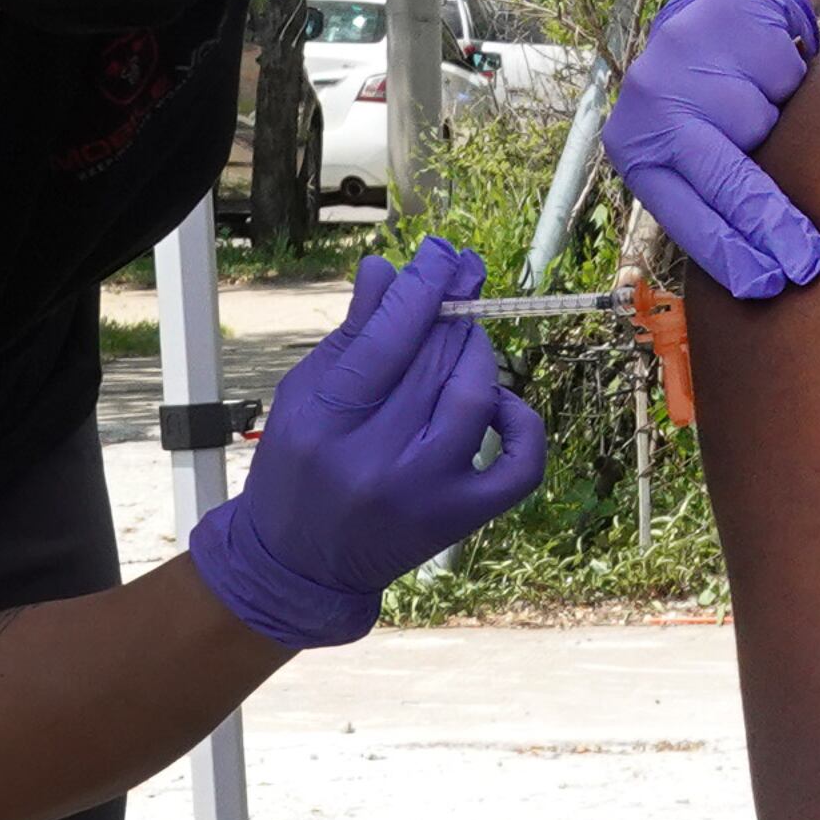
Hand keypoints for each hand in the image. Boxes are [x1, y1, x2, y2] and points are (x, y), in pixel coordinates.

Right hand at [190, 239, 548, 648]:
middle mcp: (375, 461)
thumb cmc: (299, 467)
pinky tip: (498, 402)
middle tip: (464, 274)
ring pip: (473, 399)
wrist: (300, 564)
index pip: (385, 340)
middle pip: (432, 364)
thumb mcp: (303, 398)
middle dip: (454, 309)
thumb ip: (350, 336)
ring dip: (476, 354)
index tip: (441, 255)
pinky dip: (520, 421)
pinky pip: (518, 463)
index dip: (420, 290)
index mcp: (323, 425)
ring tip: (463, 337)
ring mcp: (425, 493)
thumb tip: (388, 270)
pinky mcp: (461, 517)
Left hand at [605, 0, 819, 300]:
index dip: (731, 254)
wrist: (723, 6)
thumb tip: (759, 270)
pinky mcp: (727, 28)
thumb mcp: (691, 150)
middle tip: (808, 262)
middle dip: (768, 225)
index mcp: (638, 150)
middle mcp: (651, 108)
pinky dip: (789, 85)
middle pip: (723, 180)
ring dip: (782, 131)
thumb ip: (711, 194)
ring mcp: (687, 65)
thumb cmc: (710, 98)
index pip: (689, 215)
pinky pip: (781, 80)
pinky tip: (774, 76)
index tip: (768, 285)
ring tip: (772, 113)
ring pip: (761, 127)